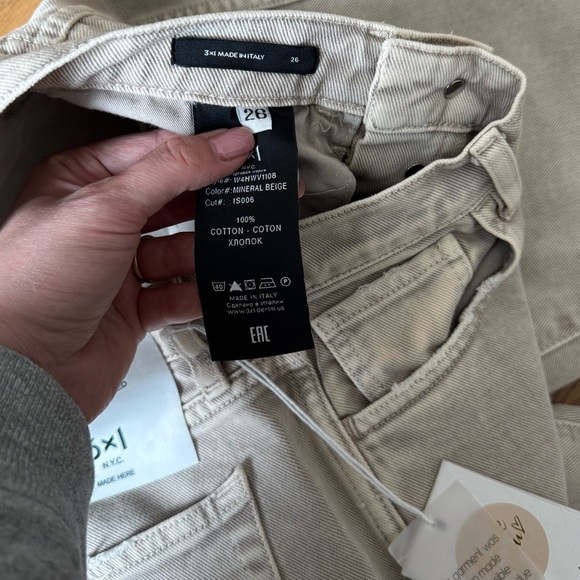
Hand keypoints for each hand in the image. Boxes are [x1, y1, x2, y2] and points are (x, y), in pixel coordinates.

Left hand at [0, 127, 254, 421]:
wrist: (24, 370)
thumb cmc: (39, 279)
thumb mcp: (107, 206)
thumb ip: (172, 170)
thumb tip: (226, 144)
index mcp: (83, 184)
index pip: (153, 154)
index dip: (199, 152)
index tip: (243, 152)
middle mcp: (102, 224)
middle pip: (172, 203)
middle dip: (210, 203)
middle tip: (253, 198)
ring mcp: (120, 268)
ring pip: (181, 251)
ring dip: (206, 253)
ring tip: (236, 248)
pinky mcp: (135, 309)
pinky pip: (179, 295)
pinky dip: (199, 294)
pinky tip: (216, 290)